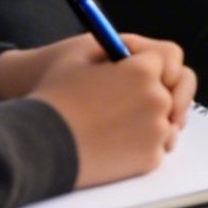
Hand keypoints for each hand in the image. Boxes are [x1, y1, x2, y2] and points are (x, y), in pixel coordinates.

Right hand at [21, 33, 195, 187]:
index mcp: (142, 70)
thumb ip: (118, 48)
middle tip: (130, 101)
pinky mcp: (150, 159)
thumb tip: (140, 53)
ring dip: (149, 120)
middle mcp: (157, 98)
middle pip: (169, 92)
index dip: (146, 66)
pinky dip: (141, 145)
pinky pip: (156, 147)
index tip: (133, 74)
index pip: (163, 61)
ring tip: (116, 123)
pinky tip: (115, 142)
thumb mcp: (81, 56)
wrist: (38, 145)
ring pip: (165, 120)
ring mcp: (156, 131)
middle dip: (153, 93)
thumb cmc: (55, 96)